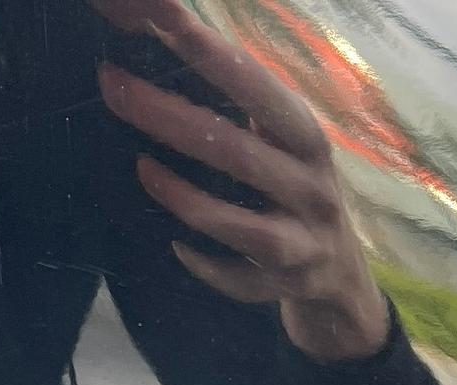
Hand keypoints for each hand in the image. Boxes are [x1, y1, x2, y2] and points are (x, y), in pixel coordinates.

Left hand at [90, 0, 388, 363]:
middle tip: (114, 86)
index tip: (169, 23)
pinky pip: (240, 279)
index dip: (214, 57)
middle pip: (238, 151)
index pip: (260, 91)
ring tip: (140, 168)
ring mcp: (302, 242)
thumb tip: (171, 52)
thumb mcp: (286, 149)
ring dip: (185, 197)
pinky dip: (206, 266)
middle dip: (171, 118)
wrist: (342, 280)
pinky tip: (174, 248)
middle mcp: (312, 188)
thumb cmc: (296, 196)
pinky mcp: (288, 287)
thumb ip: (244, 113)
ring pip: (240, 223)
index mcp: (307, 141)